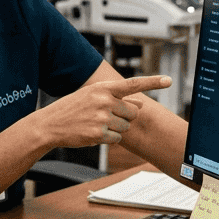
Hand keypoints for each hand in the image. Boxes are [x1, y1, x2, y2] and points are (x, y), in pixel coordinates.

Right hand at [36, 75, 170, 147]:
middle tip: (108, 117)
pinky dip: (109, 138)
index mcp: (103, 88)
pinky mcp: (99, 134)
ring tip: (97, 124)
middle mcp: (104, 100)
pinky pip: (117, 138)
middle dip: (126, 116)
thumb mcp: (92, 96)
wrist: (50, 124)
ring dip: (116, 128)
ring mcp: (102, 117)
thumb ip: (116, 97)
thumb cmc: (72, 108)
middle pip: (133, 112)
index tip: (169, 80)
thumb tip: (139, 103)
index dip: (153, 82)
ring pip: (126, 127)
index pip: (133, 84)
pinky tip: (94, 133)